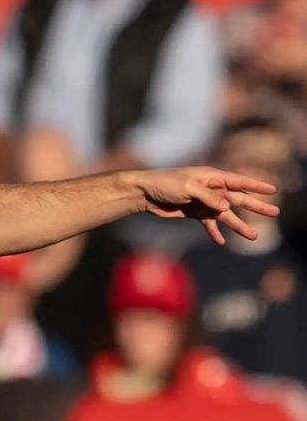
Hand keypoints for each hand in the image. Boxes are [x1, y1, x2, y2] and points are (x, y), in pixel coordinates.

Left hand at [133, 167, 279, 245]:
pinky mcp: (194, 213)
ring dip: (238, 225)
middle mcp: (212, 190)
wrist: (145, 194)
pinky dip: (214, 232)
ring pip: (226, 215)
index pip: (240, 181)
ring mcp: (204, 203)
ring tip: (253, 236)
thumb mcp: (188, 187)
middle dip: (256, 206)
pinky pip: (208, 224)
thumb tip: (227, 207)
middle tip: (275, 212)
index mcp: (213, 178)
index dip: (256, 186)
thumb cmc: (166, 183)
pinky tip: (221, 242)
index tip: (272, 190)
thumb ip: (209, 197)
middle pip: (238, 200)